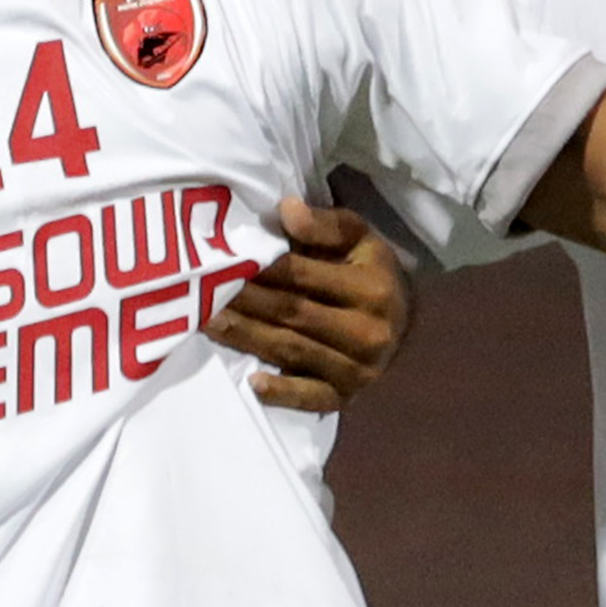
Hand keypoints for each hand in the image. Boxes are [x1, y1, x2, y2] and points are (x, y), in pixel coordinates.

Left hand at [208, 196, 414, 413]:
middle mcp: (366, 332)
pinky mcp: (347, 396)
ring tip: (206, 323)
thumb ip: (324, 225)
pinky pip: (311, 397)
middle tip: (200, 292)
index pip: (303, 276)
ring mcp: (357, 369)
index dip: (262, 268)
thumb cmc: (371, 273)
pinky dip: (283, 392)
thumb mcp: (360, 238)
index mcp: (370, 289)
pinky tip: (254, 383)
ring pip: (292, 350)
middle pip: (292, 314)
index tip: (224, 260)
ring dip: (246, 338)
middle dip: (244, 302)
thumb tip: (286, 209)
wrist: (405, 323)